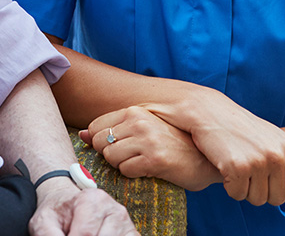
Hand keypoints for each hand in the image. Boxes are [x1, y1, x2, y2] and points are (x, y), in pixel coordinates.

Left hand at [29, 178, 137, 235]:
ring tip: (81, 234)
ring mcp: (126, 224)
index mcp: (93, 200)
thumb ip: (50, 235)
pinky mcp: (133, 234)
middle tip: (72, 234)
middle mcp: (115, 210)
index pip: (86, 235)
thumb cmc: (58, 212)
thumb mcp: (44, 221)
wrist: (68, 203)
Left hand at [85, 106, 221, 190]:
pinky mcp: (155, 160)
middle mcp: (139, 122)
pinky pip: (125, 170)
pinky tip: (147, 169)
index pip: (96, 126)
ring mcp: (147, 140)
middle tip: (130, 156)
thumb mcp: (142, 128)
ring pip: (110, 157)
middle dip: (110, 154)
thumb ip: (113, 127)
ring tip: (139, 161)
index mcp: (134, 111)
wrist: (204, 158)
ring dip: (121, 164)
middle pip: (100, 142)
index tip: (114, 146)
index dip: (99, 141)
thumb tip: (81, 134)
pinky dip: (132, 173)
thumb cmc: (170, 143)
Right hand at [144, 89, 284, 205]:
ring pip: (256, 200)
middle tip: (245, 164)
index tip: (265, 171)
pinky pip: (237, 194)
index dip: (280, 189)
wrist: (208, 109)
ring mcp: (259, 160)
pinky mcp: (237, 166)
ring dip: (243, 187)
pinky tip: (224, 164)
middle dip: (259, 189)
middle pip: (277, 200)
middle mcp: (280, 155)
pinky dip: (228, 185)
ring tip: (235, 162)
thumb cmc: (243, 128)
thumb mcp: (275, 143)